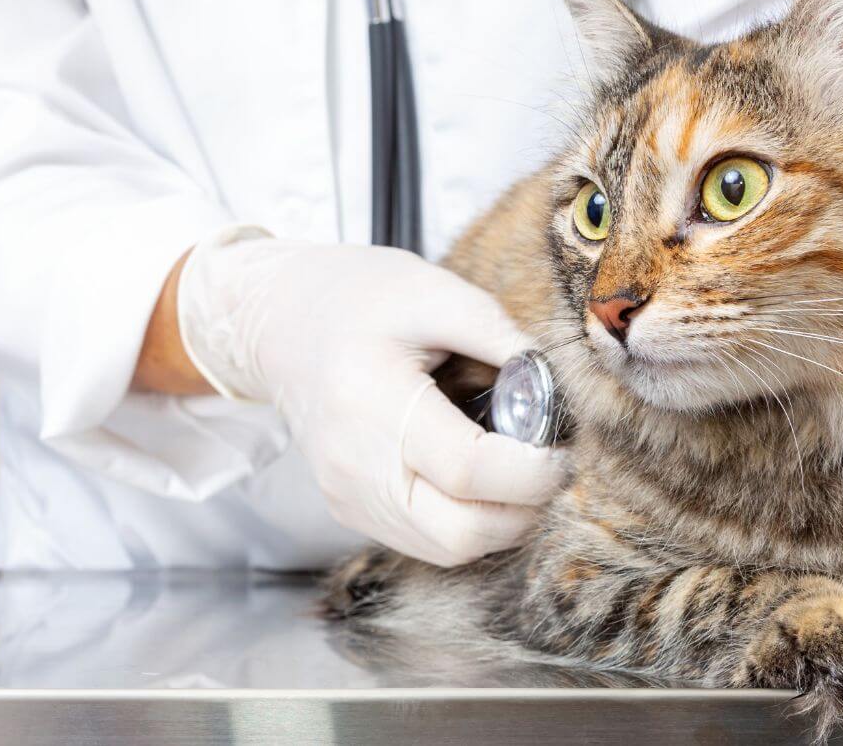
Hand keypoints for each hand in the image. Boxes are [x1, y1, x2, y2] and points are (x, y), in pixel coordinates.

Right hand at [176, 227, 564, 566]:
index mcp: (374, 401)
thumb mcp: (435, 292)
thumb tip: (560, 389)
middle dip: (525, 508)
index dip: (532, 470)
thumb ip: (502, 338)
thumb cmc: (356, 299)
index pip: (469, 470)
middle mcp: (355, 464)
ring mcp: (350, 496)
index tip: (563, 449)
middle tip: (550, 466)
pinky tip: (481, 480)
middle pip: (461, 532)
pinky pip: (427, 541)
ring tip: (517, 471)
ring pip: (449, 549)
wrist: (279, 322)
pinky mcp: (352, 510)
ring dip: (501, 522)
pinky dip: (469, 522)